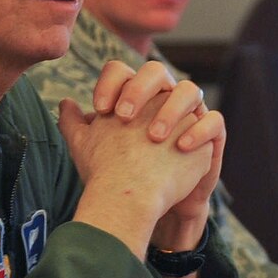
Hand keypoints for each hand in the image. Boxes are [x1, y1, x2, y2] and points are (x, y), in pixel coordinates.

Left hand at [87, 59, 226, 249]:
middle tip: (123, 117)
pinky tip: (181, 147)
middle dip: (139, 90)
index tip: (99, 109)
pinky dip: (199, 130)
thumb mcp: (92, 151)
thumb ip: (76, 127)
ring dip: (171, 109)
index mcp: (133, 95)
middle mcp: (162, 98)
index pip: (123, 72)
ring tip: (154, 136)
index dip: (111, 83)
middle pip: (156, 72)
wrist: (148, 205)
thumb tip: (64, 102)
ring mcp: (189, 114)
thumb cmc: (120, 173)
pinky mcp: (210, 136)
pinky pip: (214, 122)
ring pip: (189, 90)